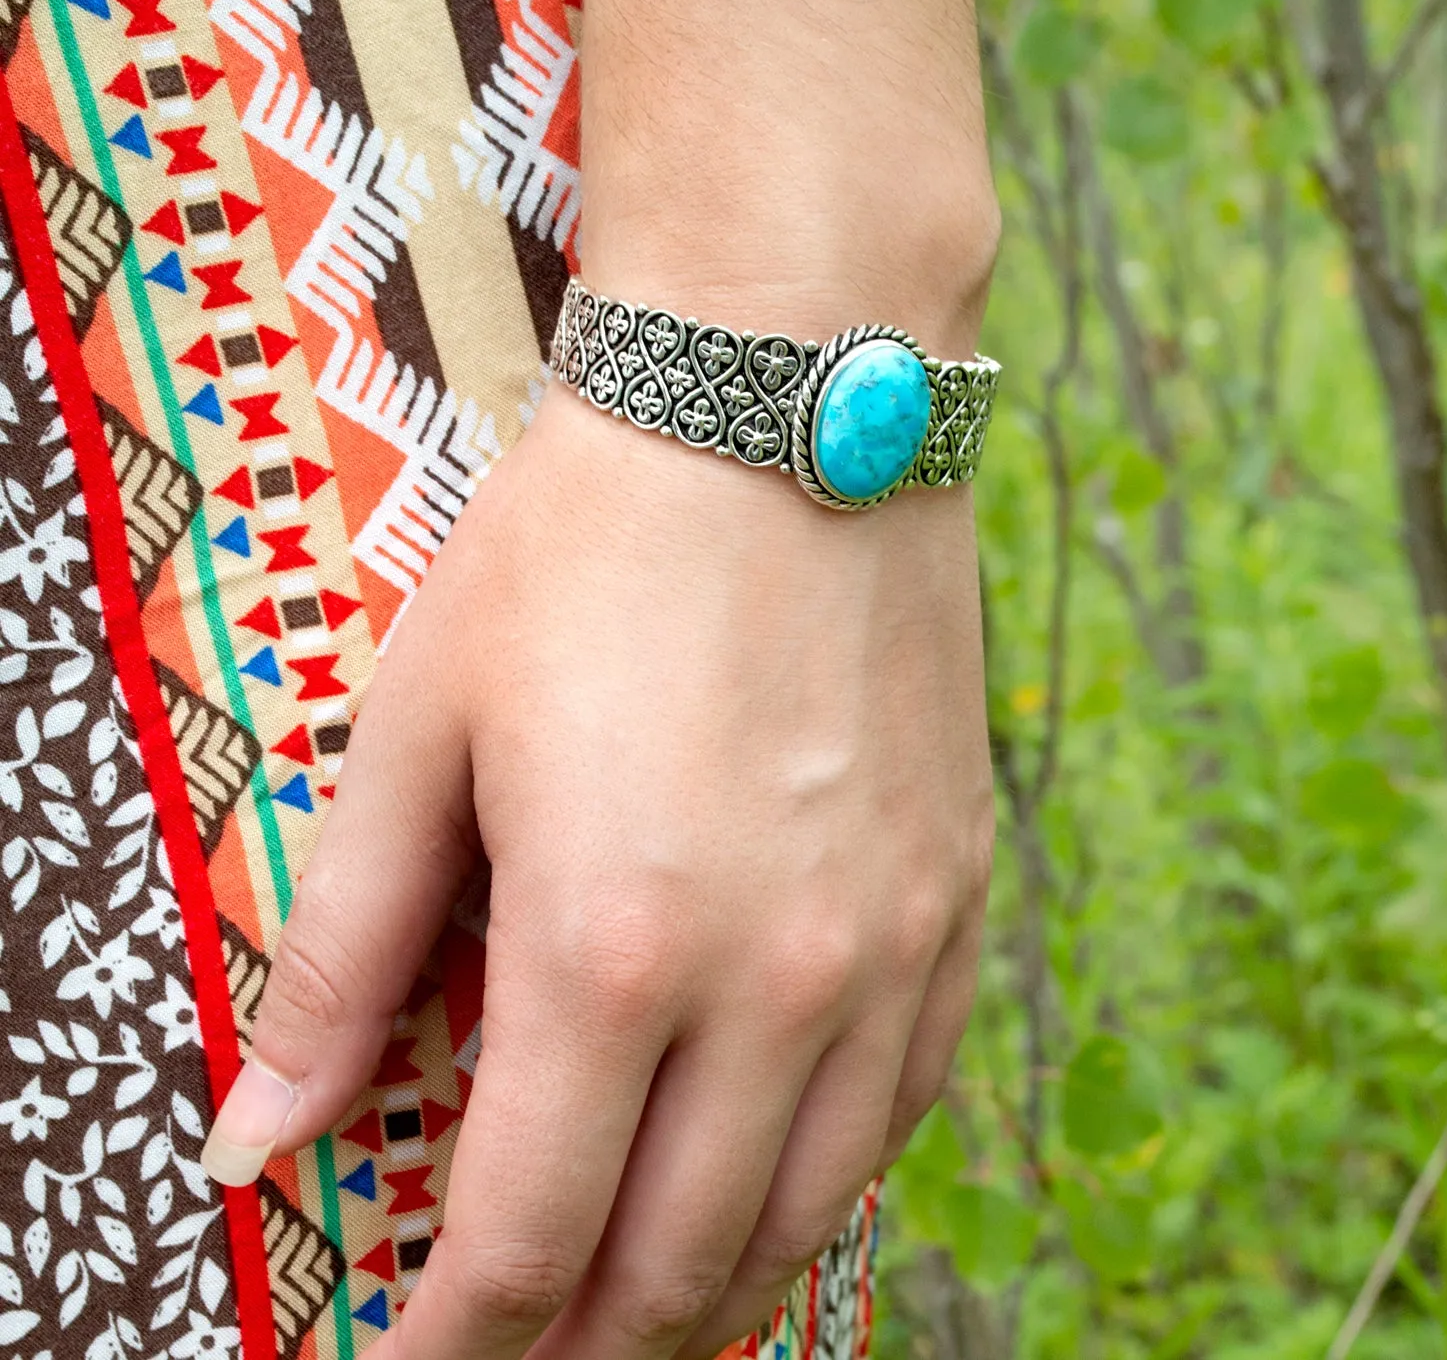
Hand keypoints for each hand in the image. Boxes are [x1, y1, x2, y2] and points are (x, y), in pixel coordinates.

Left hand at [200, 383, 994, 1358]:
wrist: (784, 409)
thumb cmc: (586, 551)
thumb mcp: (417, 736)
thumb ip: (342, 958)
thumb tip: (258, 1138)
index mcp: (611, 950)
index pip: (525, 1240)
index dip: (458, 1345)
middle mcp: (775, 982)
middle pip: (678, 1263)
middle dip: (584, 1348)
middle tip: (526, 1355)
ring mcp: (888, 946)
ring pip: (809, 1212)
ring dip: (715, 1293)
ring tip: (649, 1312)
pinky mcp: (959, 895)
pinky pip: (906, 1106)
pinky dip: (828, 1182)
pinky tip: (780, 1177)